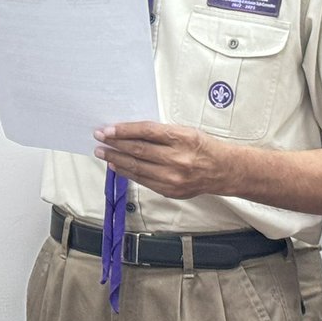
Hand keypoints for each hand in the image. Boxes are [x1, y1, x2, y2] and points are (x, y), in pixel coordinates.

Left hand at [93, 121, 227, 198]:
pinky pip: (143, 180)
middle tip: (99, 139)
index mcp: (181, 138)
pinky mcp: (170, 191)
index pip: (145, 132)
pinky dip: (127, 173)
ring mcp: (173, 177)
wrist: (223, 170)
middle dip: (114, 144)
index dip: (123, 130)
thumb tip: (129, 132)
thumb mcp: (184, 131)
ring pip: (137, 167)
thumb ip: (159, 133)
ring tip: (102, 152)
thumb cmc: (202, 147)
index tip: (107, 129)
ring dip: (115, 159)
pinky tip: (116, 166)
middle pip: (138, 150)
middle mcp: (177, 159)